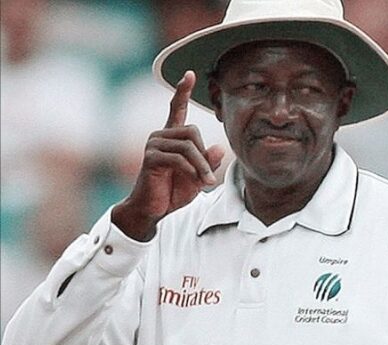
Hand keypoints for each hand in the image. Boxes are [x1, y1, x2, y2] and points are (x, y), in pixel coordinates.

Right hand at [112, 71, 225, 240]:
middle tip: (210, 178)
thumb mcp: (197, 178)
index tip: (189, 73)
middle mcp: (160, 136)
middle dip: (204, 155)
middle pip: (192, 131)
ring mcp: (154, 145)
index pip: (176, 109)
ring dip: (201, 166)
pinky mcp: (151, 157)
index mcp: (171, 137)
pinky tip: (196, 182)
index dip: (182, 91)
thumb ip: (208, 162)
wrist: (152, 211)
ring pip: (188, 146)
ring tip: (207, 182)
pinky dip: (192, 171)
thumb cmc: (173, 193)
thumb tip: (219, 148)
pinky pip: (179, 158)